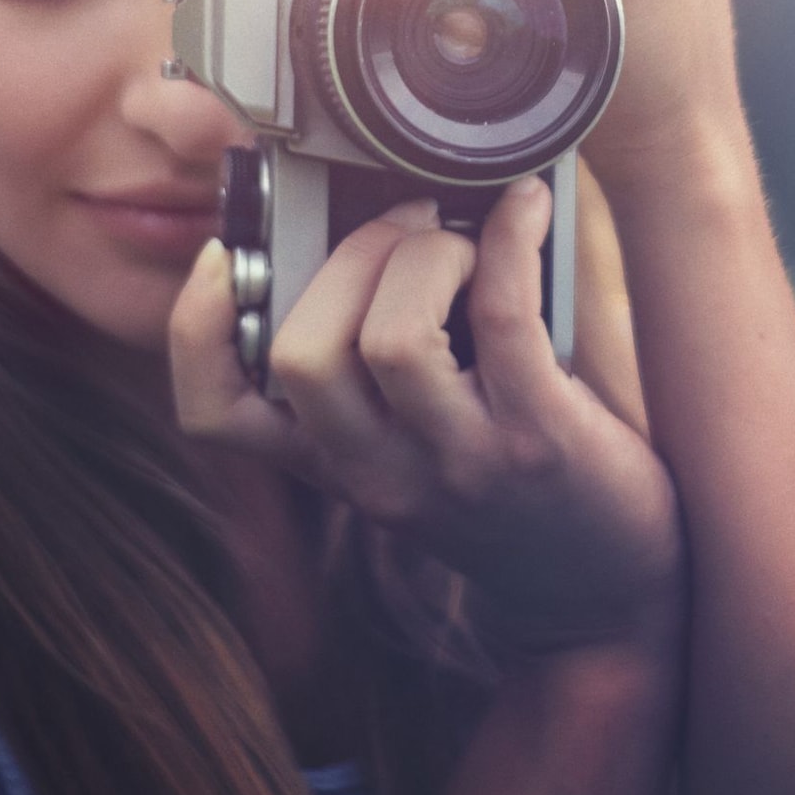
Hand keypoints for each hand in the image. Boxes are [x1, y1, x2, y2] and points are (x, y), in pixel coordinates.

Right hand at [169, 180, 682, 651]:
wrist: (599, 584)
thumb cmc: (502, 484)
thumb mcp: (406, 450)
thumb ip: (364, 376)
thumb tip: (357, 222)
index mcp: (332, 462)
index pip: (215, 414)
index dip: (195, 327)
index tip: (223, 255)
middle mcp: (379, 472)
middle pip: (302, 354)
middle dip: (347, 257)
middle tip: (403, 223)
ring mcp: (458, 462)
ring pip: (394, 337)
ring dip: (425, 255)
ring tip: (463, 241)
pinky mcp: (538, 440)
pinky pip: (503, 314)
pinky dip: (509, 241)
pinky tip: (526, 210)